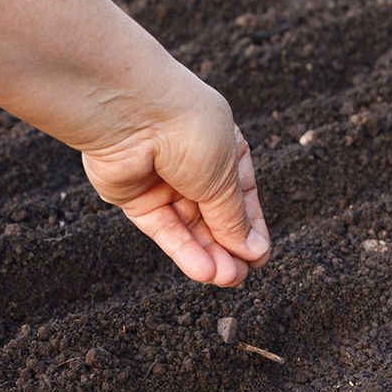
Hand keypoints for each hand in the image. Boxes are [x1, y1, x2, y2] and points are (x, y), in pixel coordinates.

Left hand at [81, 88, 269, 286]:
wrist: (132, 113)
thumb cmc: (188, 129)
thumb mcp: (223, 176)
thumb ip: (233, 217)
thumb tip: (254, 251)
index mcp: (224, 148)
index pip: (242, 196)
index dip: (251, 228)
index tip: (259, 258)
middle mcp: (193, 165)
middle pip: (214, 217)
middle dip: (227, 248)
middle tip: (239, 278)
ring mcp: (163, 181)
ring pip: (188, 227)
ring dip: (207, 254)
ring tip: (225, 279)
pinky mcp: (135, 197)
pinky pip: (162, 229)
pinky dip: (181, 250)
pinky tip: (202, 270)